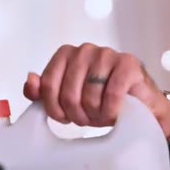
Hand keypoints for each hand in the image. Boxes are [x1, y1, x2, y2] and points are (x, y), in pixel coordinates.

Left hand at [23, 43, 169, 136]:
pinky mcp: (128, 64)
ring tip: (101, 114)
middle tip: (87, 118)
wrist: (139, 107)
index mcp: (66, 54)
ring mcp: (107, 54)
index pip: (47, 85)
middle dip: (76, 114)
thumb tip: (31, 80)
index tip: (63, 117)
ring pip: (89, 97)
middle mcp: (85, 50)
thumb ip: (43, 90)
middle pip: (68, 94)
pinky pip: (111, 95)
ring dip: (95, 115)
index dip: (54, 108)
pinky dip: (111, 110)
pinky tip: (115, 113)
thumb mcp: (65, 97)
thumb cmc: (100, 100)